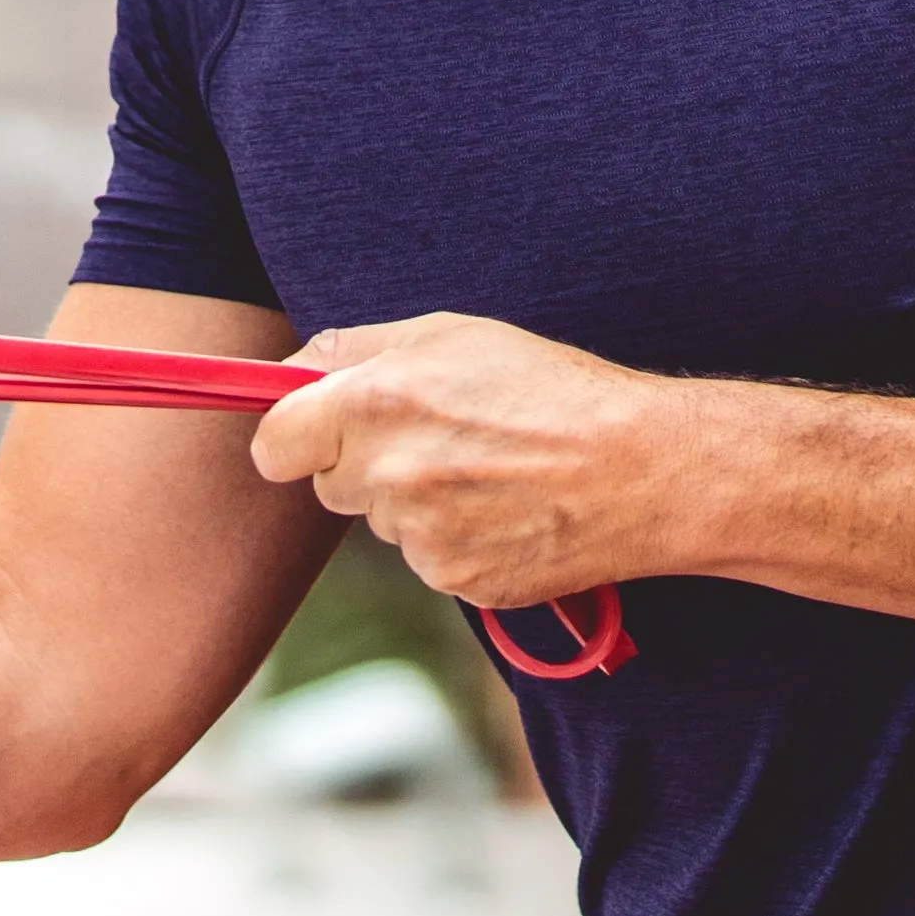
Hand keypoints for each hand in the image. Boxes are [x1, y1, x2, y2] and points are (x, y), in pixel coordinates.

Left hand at [248, 313, 666, 606]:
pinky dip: (457, 541)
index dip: (290, 438)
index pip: (273, 445)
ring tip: (490, 472)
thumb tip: (291, 368)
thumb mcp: (453, 334)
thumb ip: (357, 349)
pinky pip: (430, 561)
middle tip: (439, 439)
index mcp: (375, 405)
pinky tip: (507, 510)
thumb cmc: (550, 389)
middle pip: (330, 487)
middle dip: (366, 466)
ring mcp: (420, 537)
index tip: (310, 436)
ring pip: (384, 525)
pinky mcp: (455, 580)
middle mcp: (388, 476)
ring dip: (416, 504)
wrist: (641, 469)